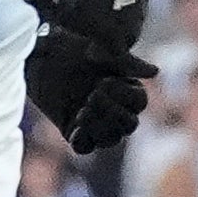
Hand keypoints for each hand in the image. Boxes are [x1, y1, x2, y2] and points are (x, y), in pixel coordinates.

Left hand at [24, 25, 158, 156]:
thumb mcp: (101, 53)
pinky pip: (85, 148)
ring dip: (99, 127)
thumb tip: (156, 72)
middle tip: (91, 96)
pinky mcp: (72, 130)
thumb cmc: (71, 48)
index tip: (103, 81)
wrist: (40, 55)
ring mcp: (93, 121)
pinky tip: (76, 123)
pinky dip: (83, 139)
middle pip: (129, 125)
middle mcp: (113, 108)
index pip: (139, 103)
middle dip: (112, 112)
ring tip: (83, 110)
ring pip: (110, 139)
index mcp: (125, 88)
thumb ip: (128, 64)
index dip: (124, 96)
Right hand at [35, 0, 151, 50]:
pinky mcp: (114, 31)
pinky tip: (91, 50)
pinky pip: (118, 48)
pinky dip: (105, 51)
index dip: (123, 6)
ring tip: (93, 40)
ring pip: (128, 34)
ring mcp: (128, 11)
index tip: (101, 9)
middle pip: (136, 17)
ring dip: (112, 39)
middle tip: (95, 26)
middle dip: (119, 24)